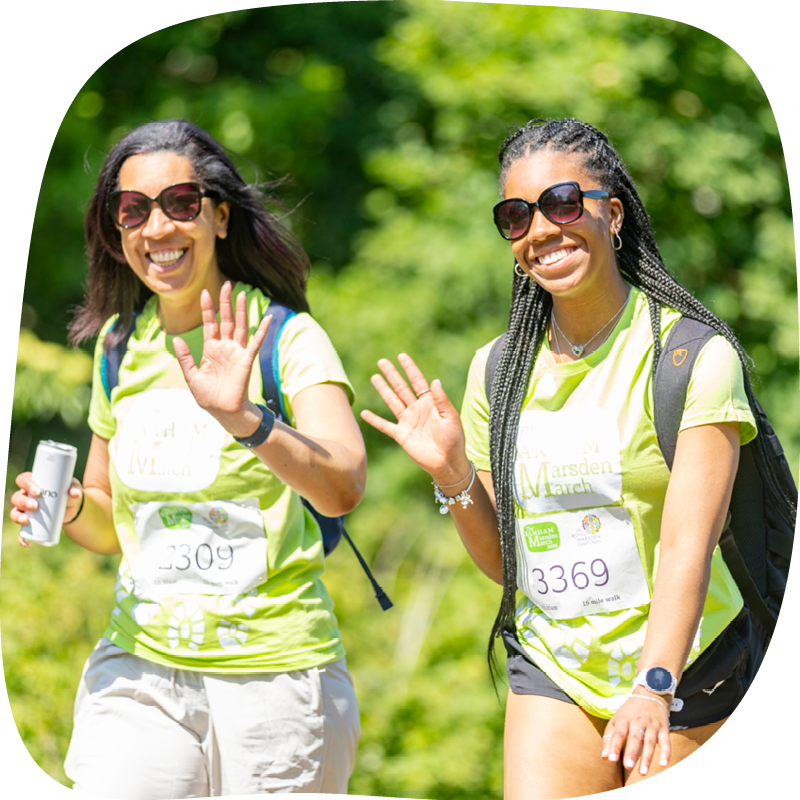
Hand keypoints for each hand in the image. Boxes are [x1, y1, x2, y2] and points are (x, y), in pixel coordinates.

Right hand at [10, 472, 82, 547]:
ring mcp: (26, 510)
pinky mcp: (30, 523)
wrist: (73, 508)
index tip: (37, 491)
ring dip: (18, 517)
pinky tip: (26, 542)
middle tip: (35, 506)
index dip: (26, 484)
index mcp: (34, 484)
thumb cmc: (69, 492)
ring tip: (27, 521)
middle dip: (23, 502)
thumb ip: (75, 489)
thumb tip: (75, 494)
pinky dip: (22, 538)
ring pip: (15, 512)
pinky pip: (21, 531)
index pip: (23, 480)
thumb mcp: (73, 487)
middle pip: (17, 497)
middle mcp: (26, 496)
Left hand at [173, 283, 270, 436]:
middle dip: (225, 302)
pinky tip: (267, 318)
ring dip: (241, 310)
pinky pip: (255, 343)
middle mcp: (225, 347)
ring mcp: (236, 352)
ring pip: (240, 326)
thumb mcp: (191, 375)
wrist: (222, 410)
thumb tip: (177, 338)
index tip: (204, 293)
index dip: (207, 309)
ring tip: (241, 293)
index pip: (210, 324)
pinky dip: (261, 331)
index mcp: (211, 349)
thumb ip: (185, 356)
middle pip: (226, 320)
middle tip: (226, 284)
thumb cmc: (207, 396)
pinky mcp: (246, 360)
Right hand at [360, 353, 468, 481]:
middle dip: (392, 374)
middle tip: (382, 361)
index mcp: (430, 402)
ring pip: (392, 401)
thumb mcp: (450, 417)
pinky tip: (364, 413)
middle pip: (401, 388)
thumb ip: (441, 399)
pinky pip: (385, 425)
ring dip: (383, 390)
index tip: (401, 356)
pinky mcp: (401, 435)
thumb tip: (435, 380)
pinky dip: (374, 420)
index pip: (417, 381)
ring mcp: (408, 421)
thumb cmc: (453, 439)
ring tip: (374, 377)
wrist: (447, 461)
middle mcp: (417, 409)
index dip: (410, 368)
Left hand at [601, 692, 670, 775]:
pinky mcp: (664, 729)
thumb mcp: (616, 720)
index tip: (611, 759)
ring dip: (647, 758)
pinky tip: (663, 764)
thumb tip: (604, 757)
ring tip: (642, 773)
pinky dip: (666, 753)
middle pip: (635, 737)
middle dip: (631, 752)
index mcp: (624, 719)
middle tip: (627, 766)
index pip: (618, 733)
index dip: (614, 746)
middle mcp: (638, 721)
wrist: (650, 694)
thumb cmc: (629, 712)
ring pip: (650, 742)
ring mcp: (652, 725)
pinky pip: (666, 741)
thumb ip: (609, 738)